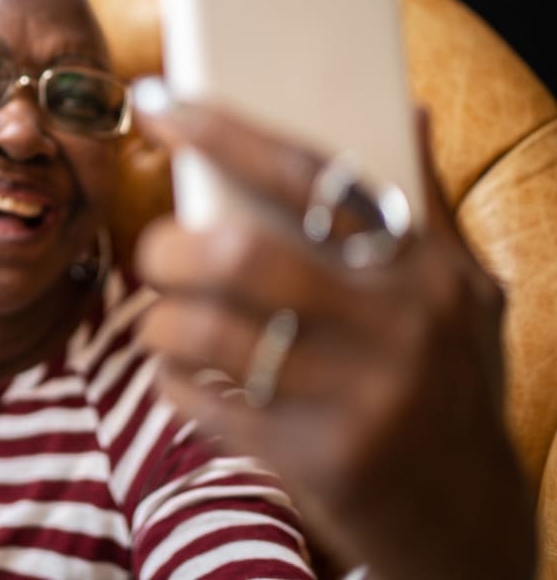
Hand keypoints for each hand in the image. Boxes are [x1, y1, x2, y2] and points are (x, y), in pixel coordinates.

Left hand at [130, 93, 534, 579]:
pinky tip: (185, 377)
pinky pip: (202, 402)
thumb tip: (411, 111)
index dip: (223, 132)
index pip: (307, 174)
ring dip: (160, 322)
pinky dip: (172, 382)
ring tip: (165, 321)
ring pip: (205, 331)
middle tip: (157, 253)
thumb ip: (423, 207)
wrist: (469, 522)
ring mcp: (359, 397)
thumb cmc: (447, 383)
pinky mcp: (318, 459)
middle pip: (239, 254)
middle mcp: (399, 325)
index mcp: (424, 266)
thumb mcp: (458, 293)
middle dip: (169, 247)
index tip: (158, 105)